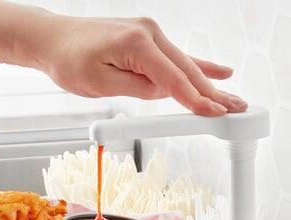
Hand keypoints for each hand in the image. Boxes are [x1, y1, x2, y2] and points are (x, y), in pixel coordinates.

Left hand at [33, 16, 247, 116]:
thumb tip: (164, 93)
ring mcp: (150, 34)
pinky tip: (220, 72)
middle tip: (237, 109)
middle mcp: (149, 33)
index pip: (174, 80)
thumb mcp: (102, 83)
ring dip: (211, 85)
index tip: (215, 114)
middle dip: (213, 93)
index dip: (196, 100)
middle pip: (188, 71)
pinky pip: (178, 57)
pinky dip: (199, 66)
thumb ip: (138, 88)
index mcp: (138, 43)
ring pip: (186, 66)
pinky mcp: (148, 40)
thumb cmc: (70, 60)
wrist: (53, 39)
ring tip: (234, 99)